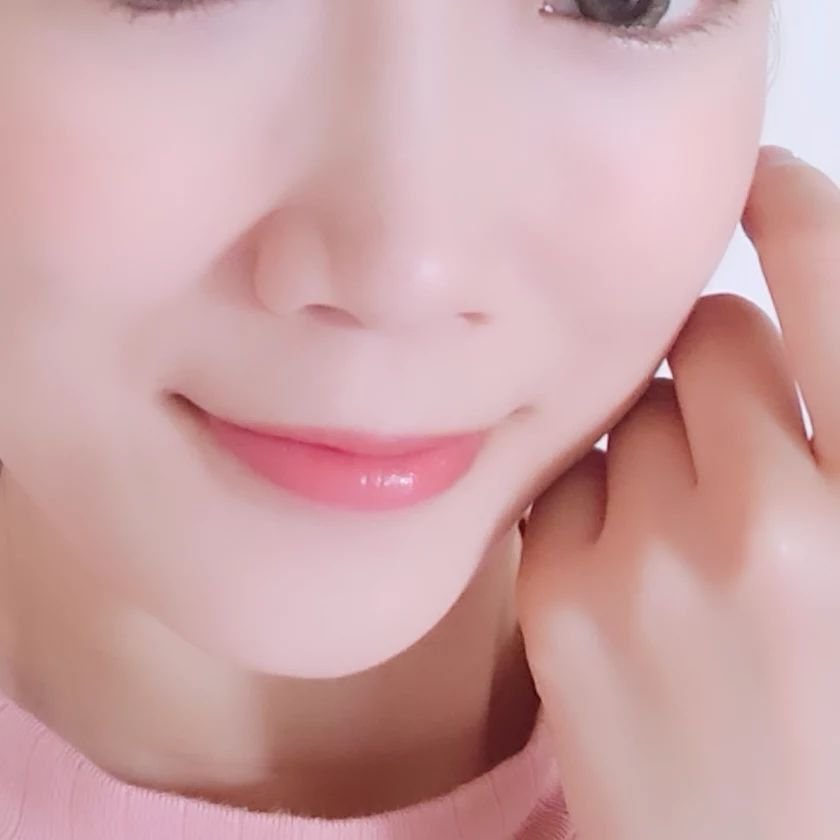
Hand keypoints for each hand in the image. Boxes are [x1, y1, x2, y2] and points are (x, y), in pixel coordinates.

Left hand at [517, 147, 839, 839]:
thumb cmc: (830, 723)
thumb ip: (833, 447)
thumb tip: (759, 352)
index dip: (806, 223)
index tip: (768, 184)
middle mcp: (776, 529)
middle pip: (713, 339)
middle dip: (714, 358)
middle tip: (725, 435)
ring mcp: (652, 568)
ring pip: (627, 407)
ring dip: (647, 437)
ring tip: (676, 533)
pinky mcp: (560, 604)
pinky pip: (560, 479)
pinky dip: (585, 497)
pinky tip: (617, 569)